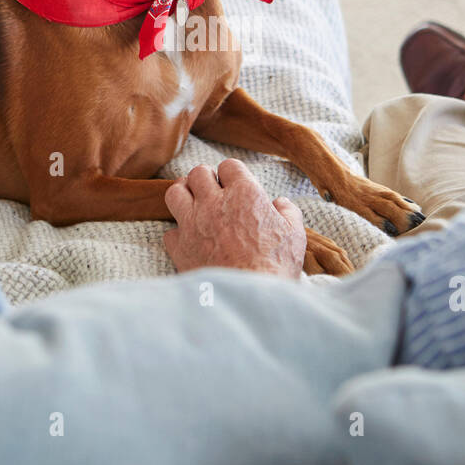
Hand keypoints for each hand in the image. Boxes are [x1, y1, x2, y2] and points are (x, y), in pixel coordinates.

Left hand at [162, 159, 305, 278]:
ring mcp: (192, 224)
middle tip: (213, 193)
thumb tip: (280, 203)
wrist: (250, 299)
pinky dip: (179, 234)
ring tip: (194, 205)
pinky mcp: (180, 248)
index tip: (236, 186)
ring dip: (184, 195)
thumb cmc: (276, 266)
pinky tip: (191, 241)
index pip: (229, 166)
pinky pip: (170, 231)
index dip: (233, 174)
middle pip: (198, 173)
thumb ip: (287, 212)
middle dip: (206, 179)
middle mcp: (214, 203)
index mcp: (244, 194)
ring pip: (175, 193)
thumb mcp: (294, 235)